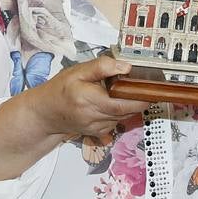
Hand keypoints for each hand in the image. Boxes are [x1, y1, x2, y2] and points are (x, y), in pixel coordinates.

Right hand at [26, 54, 142, 138]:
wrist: (46, 113)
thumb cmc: (62, 89)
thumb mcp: (79, 71)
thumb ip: (103, 66)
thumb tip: (126, 67)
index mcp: (89, 100)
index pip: (122, 104)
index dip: (140, 98)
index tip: (151, 89)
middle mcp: (93, 117)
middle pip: (127, 111)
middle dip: (138, 100)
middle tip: (143, 86)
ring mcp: (97, 128)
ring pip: (125, 117)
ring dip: (129, 105)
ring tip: (122, 91)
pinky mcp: (99, 133)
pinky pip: (118, 122)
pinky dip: (121, 112)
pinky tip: (113, 102)